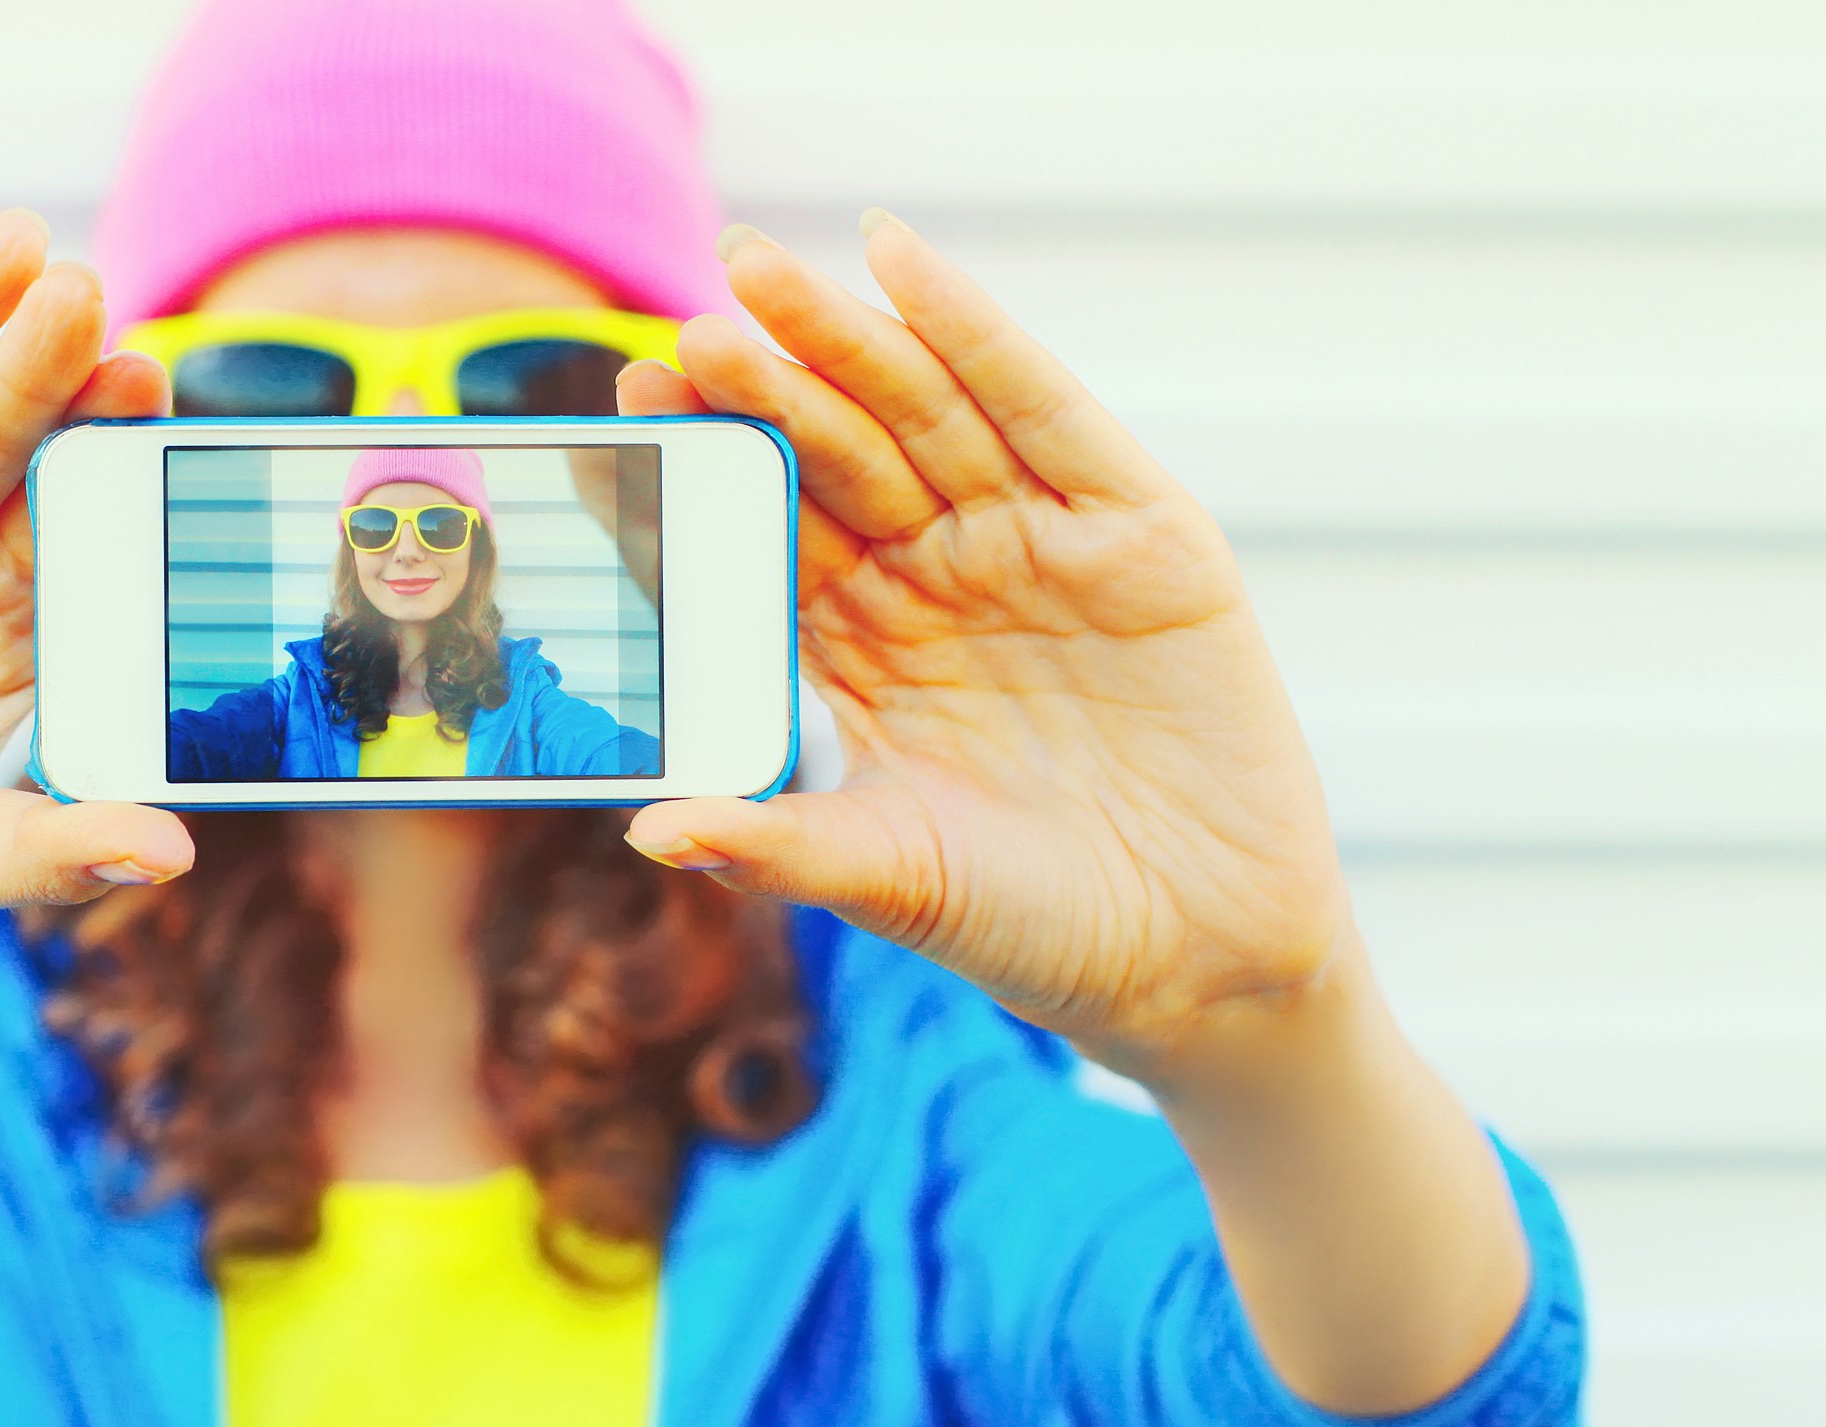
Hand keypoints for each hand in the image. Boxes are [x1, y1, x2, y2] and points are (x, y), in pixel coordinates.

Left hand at [618, 213, 1350, 1077]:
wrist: (1199, 966)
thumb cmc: (1031, 924)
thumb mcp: (891, 875)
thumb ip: (774, 842)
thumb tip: (649, 828)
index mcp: (862, 642)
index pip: (764, 530)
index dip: (703, 469)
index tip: (626, 409)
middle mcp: (939, 576)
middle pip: (833, 454)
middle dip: (760, 385)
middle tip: (684, 327)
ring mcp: (1037, 544)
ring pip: (923, 413)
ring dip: (844, 339)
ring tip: (758, 276)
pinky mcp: (1139, 531)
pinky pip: (1046, 411)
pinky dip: (978, 333)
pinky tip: (904, 261)